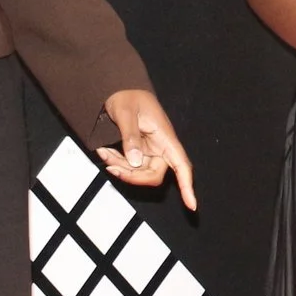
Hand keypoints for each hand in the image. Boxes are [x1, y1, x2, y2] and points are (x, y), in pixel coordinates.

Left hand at [97, 89, 197, 208]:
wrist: (118, 89)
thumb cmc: (127, 96)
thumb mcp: (126, 114)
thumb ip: (130, 137)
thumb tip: (135, 162)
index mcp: (165, 137)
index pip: (181, 165)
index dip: (187, 186)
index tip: (192, 206)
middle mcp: (161, 147)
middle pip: (154, 175)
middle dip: (132, 176)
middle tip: (110, 166)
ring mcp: (150, 151)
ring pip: (138, 172)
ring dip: (120, 167)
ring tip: (103, 152)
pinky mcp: (139, 152)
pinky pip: (130, 165)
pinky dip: (116, 161)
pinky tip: (104, 150)